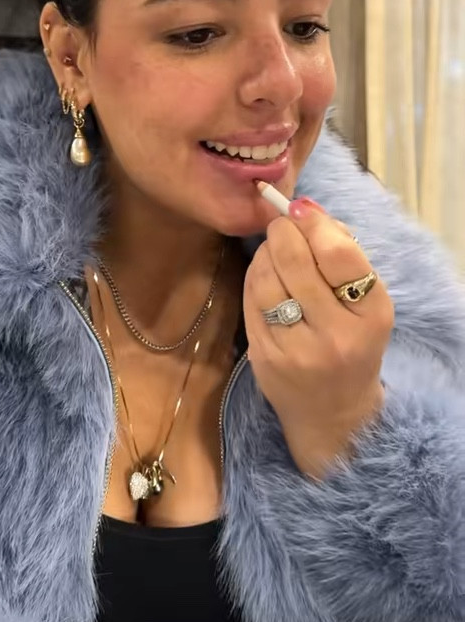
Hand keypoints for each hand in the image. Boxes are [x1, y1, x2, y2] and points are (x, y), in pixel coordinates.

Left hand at [243, 196, 394, 477]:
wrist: (333, 413)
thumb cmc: (354, 345)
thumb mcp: (367, 306)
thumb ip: (344, 258)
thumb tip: (307, 209)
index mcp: (371, 316)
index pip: (340, 256)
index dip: (316, 224)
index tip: (301, 208)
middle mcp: (335, 335)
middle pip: (296, 262)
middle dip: (282, 231)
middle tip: (280, 221)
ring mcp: (296, 349)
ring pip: (266, 279)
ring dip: (265, 252)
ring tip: (273, 247)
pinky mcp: (264, 357)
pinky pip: (251, 301)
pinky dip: (254, 277)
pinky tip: (263, 272)